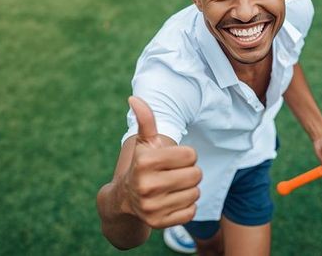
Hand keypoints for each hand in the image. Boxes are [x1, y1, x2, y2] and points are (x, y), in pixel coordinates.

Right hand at [121, 96, 201, 228]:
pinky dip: (187, 206)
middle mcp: (147, 186)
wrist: (125, 199)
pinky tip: (172, 200)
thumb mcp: (144, 143)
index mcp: (145, 162)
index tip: (173, 159)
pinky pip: (191, 212)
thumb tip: (134, 98)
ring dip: (189, 189)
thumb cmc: (142, 165)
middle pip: (196, 175)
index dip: (186, 156)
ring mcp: (152, 207)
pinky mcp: (159, 223)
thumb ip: (146, 120)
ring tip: (173, 187)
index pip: (191, 155)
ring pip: (196, 193)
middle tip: (175, 174)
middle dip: (190, 172)